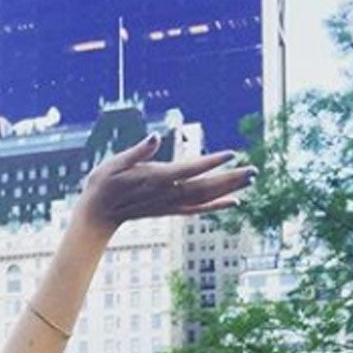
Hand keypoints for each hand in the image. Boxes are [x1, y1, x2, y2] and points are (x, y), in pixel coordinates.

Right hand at [78, 134, 254, 233]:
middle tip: (254, 170)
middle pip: (203, 186)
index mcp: (154, 179)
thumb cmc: (103, 185)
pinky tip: (234, 201)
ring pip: (204, 197)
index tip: (232, 154)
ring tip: (250, 179)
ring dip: (229, 188)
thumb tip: (154, 137)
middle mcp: (166, 194)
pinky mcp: (169, 210)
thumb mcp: (113, 164)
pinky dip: (217, 205)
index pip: (187, 170)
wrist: (97, 215)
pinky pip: (198, 209)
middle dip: (229, 178)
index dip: (209, 162)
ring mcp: (169, 204)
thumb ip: (136, 152)